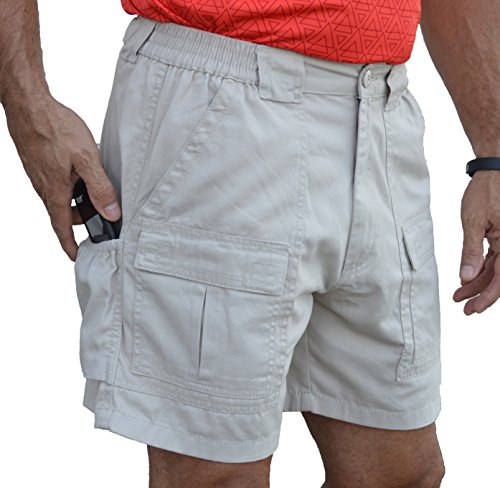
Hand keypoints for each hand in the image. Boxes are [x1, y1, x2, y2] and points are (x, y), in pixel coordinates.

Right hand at [4, 95, 120, 260]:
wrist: (29, 105)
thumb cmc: (54, 128)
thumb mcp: (87, 159)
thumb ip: (100, 187)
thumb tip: (111, 212)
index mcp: (55, 191)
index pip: (62, 227)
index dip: (70, 244)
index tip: (77, 256)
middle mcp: (44, 187)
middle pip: (65, 212)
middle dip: (82, 217)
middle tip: (100, 211)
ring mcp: (40, 176)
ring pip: (61, 197)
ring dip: (77, 198)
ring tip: (93, 185)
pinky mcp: (39, 165)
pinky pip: (56, 183)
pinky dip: (70, 184)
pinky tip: (80, 169)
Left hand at [453, 170, 499, 314]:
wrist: (496, 169)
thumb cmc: (486, 192)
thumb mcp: (473, 223)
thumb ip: (470, 252)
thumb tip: (466, 278)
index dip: (488, 296)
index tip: (473, 308)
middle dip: (481, 294)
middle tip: (463, 307)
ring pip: (497, 269)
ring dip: (479, 282)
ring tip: (459, 294)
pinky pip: (496, 258)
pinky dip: (481, 268)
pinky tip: (468, 278)